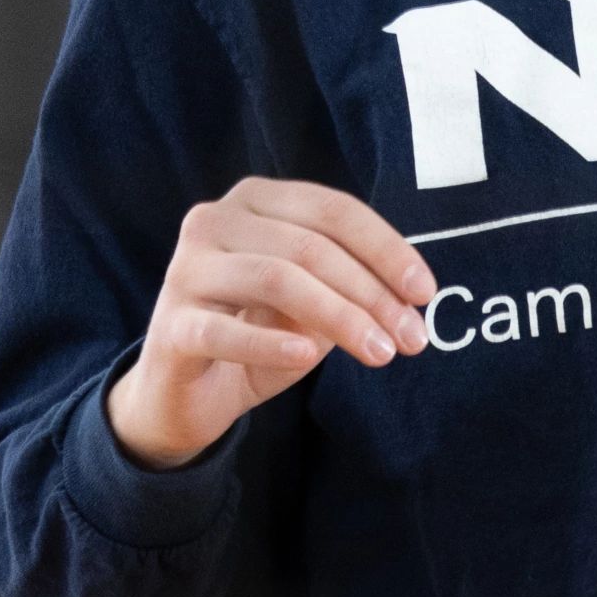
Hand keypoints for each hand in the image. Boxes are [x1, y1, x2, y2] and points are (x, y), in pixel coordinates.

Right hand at [106, 179, 441, 469]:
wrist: (188, 394)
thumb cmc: (260, 333)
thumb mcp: (316, 303)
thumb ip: (354, 286)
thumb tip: (411, 296)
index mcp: (257, 202)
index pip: (333, 211)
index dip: (387, 249)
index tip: (425, 293)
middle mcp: (214, 222)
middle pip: (311, 247)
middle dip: (372, 294)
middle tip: (412, 338)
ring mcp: (186, 271)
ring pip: (277, 279)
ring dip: (339, 317)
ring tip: (380, 353)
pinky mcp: (171, 326)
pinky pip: (224, 329)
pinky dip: (270, 342)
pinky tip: (306, 355)